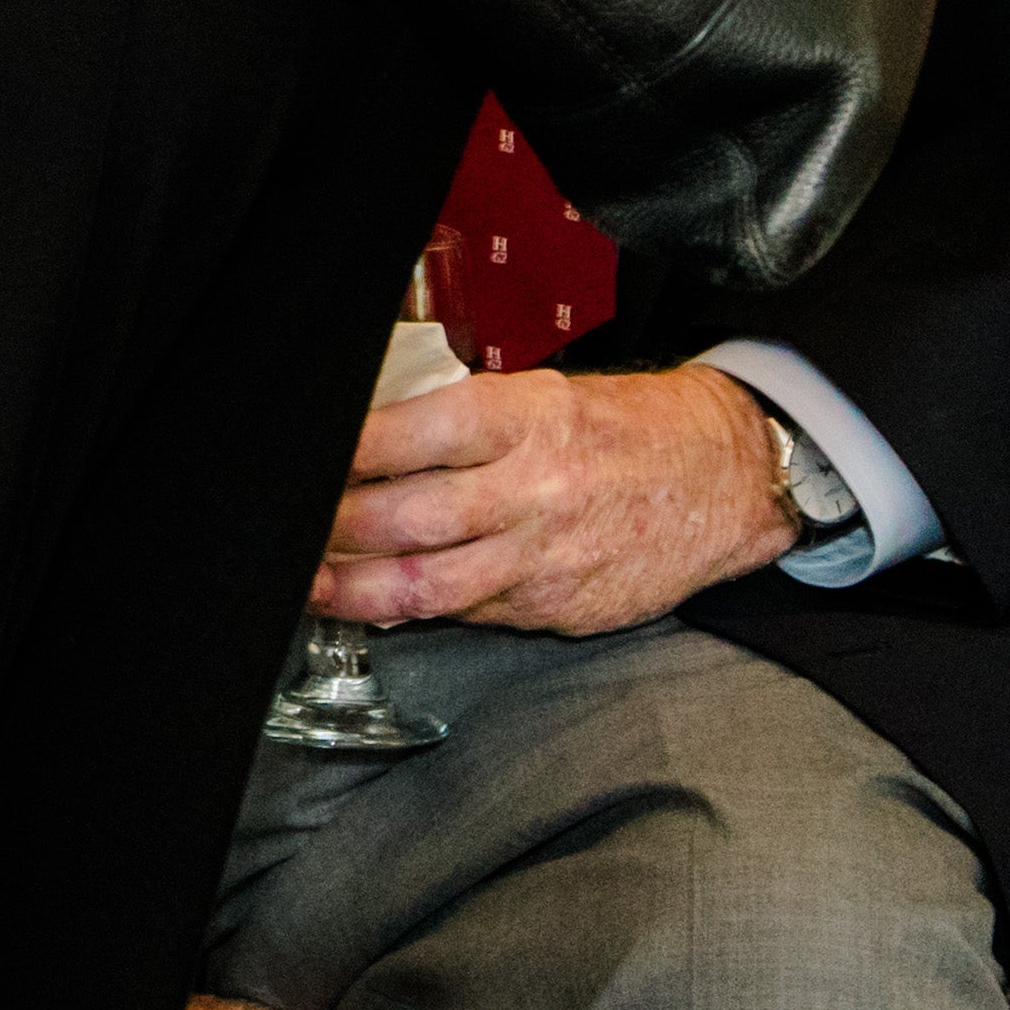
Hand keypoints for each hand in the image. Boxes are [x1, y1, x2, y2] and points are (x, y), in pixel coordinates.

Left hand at [314, 360, 801, 634]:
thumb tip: (369, 445)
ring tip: (308, 585)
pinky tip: (381, 606)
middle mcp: (529, 491)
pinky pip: (475, 613)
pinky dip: (422, 612)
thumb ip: (458, 422)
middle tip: (280, 532)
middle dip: (330, 531)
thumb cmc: (623, 426)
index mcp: (519, 421)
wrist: (728, 476)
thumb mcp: (540, 395)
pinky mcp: (562, 606)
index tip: (293, 463)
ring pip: (427, 585)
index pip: (403, 435)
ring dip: (355, 590)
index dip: (340, 455)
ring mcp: (546, 557)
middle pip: (402, 519)